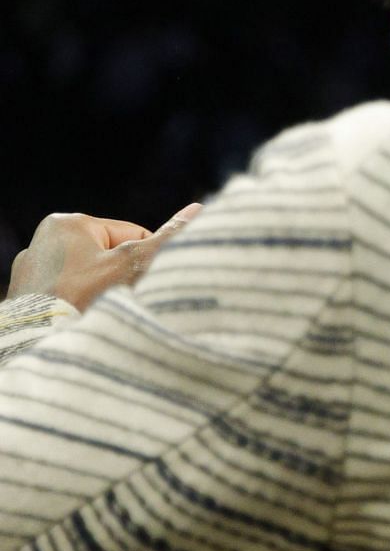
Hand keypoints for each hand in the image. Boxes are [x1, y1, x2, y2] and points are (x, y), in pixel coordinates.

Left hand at [7, 204, 200, 310]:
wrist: (38, 341)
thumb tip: (200, 209)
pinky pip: (68, 294)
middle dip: (123, 277)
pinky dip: (81, 305)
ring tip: (106, 311)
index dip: (146, 259)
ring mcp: (32, 271)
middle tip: (128, 299)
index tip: (146, 282)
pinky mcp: (28, 297)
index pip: (131, 234)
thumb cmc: (85, 297)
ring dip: (103, 292)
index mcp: (67, 223)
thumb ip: (166, 238)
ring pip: (90, 277)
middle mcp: (44, 241)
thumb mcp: (131, 264)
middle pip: (110, 256)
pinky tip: (85, 319)